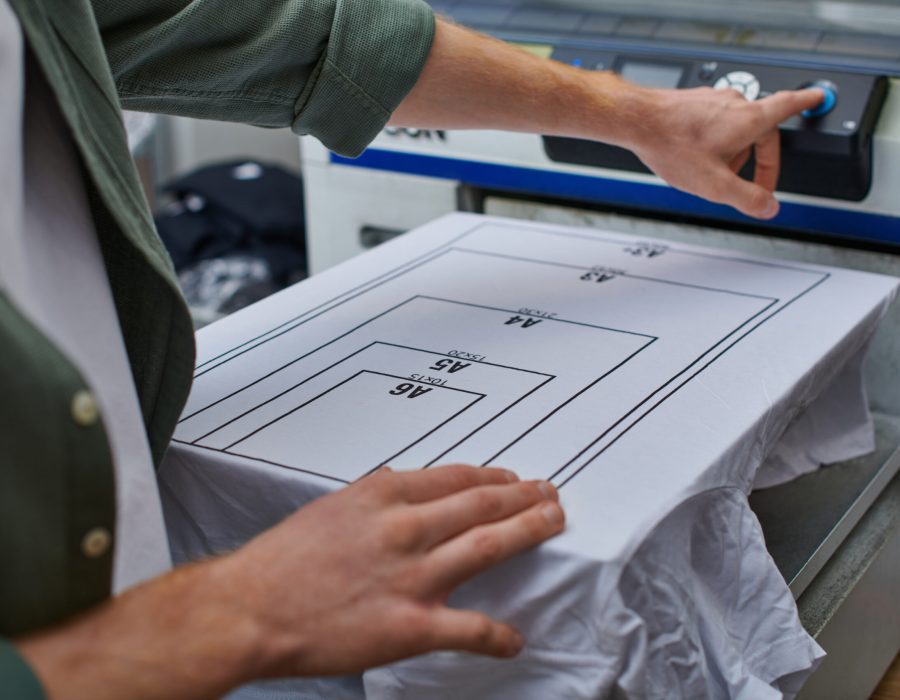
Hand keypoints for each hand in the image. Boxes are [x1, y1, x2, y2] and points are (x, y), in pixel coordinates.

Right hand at [216, 464, 564, 676]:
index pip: (456, 477)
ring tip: (553, 524)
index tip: (512, 480)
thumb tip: (406, 486)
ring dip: (528, 533)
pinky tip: (515, 638)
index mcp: (384, 494)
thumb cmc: (283, 560)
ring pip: (488, 546)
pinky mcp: (410, 625)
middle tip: (549, 495)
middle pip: (481, 504)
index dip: (493, 478)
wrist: (251, 608)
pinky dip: (498, 635)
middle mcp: (404, 528)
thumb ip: (377, 496)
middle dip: (524, 498)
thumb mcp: (333, 506)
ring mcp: (412, 576)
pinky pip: (470, 628)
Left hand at [627, 86, 825, 218]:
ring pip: (735, 128)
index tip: (818, 96)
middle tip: (747, 184)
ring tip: (709, 172)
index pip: (789, 106)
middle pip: (761, 130)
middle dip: (756, 160)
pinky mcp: (694, 102)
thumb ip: (747, 198)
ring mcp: (713, 100)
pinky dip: (712, 142)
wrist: (637, 121)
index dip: (807, 102)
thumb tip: (769, 207)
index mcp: (750, 120)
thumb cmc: (672, 145)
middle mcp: (735, 103)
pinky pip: (714, 123)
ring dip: (731, 152)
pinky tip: (692, 156)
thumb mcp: (715, 184)